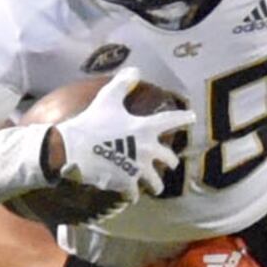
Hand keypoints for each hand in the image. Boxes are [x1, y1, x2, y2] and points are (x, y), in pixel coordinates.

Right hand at [47, 72, 189, 200]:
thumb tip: (135, 69)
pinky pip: (135, 194)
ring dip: (156, 185)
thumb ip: (122, 83)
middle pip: (169, 159)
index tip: (192, 117)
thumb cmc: (92, 121)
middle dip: (171, 162)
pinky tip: (132, 196)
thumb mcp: (107, 98)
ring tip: (155, 187)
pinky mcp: (126, 183)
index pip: (172, 120)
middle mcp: (148, 149)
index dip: (184, 117)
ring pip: (157, 183)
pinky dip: (133, 195)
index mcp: (146, 127)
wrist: (74, 148)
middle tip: (170, 163)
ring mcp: (138, 168)